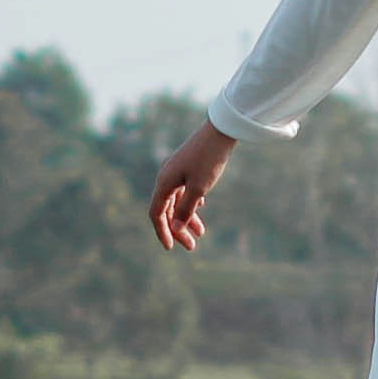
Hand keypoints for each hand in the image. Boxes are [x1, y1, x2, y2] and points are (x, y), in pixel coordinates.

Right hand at [147, 119, 239, 252]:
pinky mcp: (186, 166)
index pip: (157, 213)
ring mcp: (176, 171)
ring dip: (187, 217)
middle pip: (167, 209)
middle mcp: (166, 177)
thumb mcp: (199, 188)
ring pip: (177, 200)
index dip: (162, 232)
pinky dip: (191, 203)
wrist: (220, 130)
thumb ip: (186, 210)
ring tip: (201, 233)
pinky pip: (184, 190)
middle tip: (192, 247)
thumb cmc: (209, 159)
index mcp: (164, 182)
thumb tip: (176, 229)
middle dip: (178, 229)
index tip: (171, 248)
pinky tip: (201, 207)